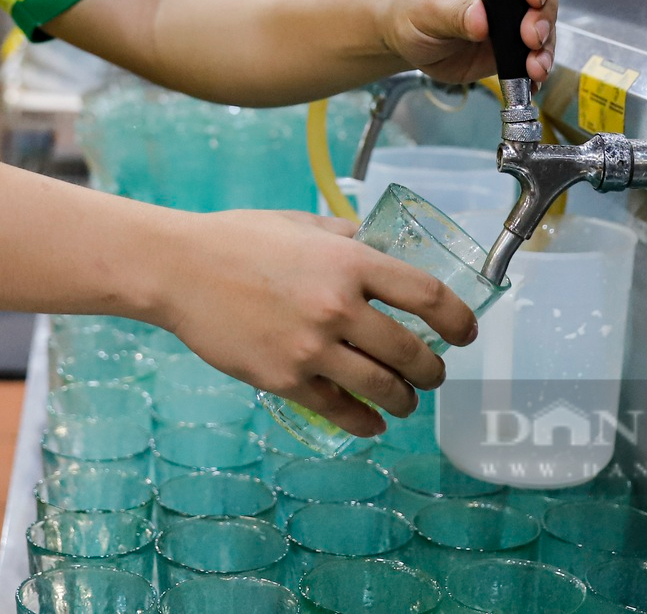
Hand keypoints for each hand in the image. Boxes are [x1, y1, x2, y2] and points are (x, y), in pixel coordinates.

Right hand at [150, 209, 478, 437]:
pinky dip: (364, 421)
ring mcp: (311, 348)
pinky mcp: (284, 379)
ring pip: (383, 389)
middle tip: (434, 373)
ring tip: (406, 400)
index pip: (427, 295)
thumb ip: (345, 237)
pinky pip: (340, 410)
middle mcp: (337, 307)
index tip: (467, 332)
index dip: (459, 318)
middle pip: (412, 353)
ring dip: (405, 401)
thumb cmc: (237, 239)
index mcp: (349, 262)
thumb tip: (379, 244)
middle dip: (434, 370)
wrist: (178, 269)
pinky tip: (371, 421)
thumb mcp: (301, 224)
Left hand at [375, 0, 557, 84]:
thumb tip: (482, 20)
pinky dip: (538, 61)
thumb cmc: (411, 11)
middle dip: (542, 15)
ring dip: (544, 44)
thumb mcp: (427, 9)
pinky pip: (538, 46)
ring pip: (545, 18)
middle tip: (531, 39)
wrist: (407, 40)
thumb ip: (455, 14)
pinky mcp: (517, 31)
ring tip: (534, 66)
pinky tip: (534, 75)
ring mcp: (515, 2)